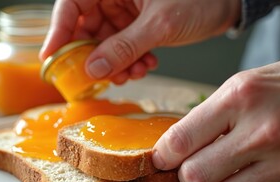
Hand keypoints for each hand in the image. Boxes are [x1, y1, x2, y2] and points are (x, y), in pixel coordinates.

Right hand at [39, 0, 239, 83]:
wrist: (228, 2)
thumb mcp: (158, 24)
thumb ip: (123, 47)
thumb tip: (92, 69)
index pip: (71, 5)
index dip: (58, 32)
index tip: (52, 59)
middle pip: (86, 27)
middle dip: (95, 56)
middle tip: (104, 76)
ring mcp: (125, 8)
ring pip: (104, 41)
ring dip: (116, 62)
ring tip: (134, 72)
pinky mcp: (136, 22)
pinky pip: (122, 45)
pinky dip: (130, 59)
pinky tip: (146, 64)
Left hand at [153, 50, 279, 181]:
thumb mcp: (242, 86)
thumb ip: (208, 117)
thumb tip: (176, 148)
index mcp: (240, 98)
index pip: (181, 140)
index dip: (164, 155)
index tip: (162, 159)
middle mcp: (264, 130)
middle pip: (197, 177)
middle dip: (190, 174)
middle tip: (197, 165)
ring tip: (235, 167)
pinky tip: (263, 175)